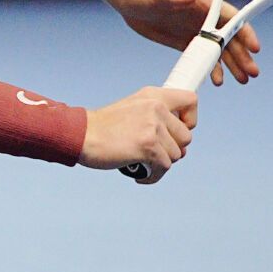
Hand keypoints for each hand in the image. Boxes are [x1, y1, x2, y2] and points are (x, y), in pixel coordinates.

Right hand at [79, 86, 197, 180]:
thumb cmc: (104, 127)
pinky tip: (140, 175)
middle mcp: (156, 108)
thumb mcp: (132, 108)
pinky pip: (164, 167)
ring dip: (160, 164)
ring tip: (143, 164)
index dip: (189, 120)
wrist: (81, 134)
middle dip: (173, 149)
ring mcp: (153, 127)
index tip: (176, 130)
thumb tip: (179, 141)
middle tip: (155, 153)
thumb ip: (155, 115)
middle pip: (186, 137)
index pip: (191, 101)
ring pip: (176, 155)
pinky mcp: (148, 146)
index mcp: (153, 96)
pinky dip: (153, 176)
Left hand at [112, 0, 260, 85]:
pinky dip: (212, 69)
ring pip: (220, 50)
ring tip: (242, 79)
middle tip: (251, 72)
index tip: (254, 47)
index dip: (244, 32)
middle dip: (242, 54)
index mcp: (203, 2)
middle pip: (229, 38)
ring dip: (232, 64)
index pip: (231, 18)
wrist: (128, 1)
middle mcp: (203, 17)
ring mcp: (195, 30)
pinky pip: (203, 57)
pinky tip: (217, 80)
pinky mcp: (185, 42)